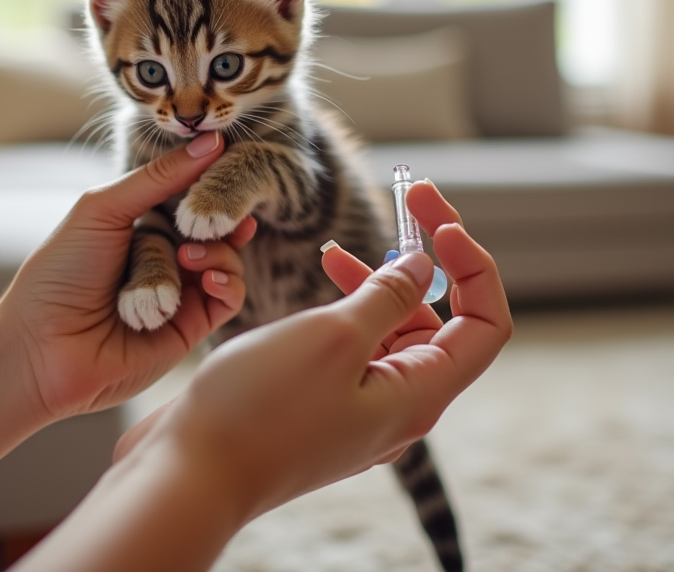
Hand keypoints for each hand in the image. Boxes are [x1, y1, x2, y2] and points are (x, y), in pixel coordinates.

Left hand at [0, 132, 255, 422]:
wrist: (41, 349)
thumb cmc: (60, 273)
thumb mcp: (104, 209)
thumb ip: (158, 177)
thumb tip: (211, 141)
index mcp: (140, 222)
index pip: (190, 192)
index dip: (212, 179)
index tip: (233, 162)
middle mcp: (164, 254)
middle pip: (215, 224)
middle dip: (220, 216)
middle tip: (223, 212)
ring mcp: (181, 290)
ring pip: (227, 259)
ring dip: (216, 253)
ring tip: (188, 259)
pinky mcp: (191, 326)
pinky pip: (229, 298)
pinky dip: (228, 283)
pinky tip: (209, 279)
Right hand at [115, 180, 511, 521]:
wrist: (188, 474)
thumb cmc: (260, 410)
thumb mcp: (335, 337)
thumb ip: (388, 297)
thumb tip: (424, 267)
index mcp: (419, 394)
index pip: (486, 325)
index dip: (475, 267)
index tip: (440, 223)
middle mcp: (398, 405)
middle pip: (442, 322)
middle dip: (428, 259)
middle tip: (409, 200)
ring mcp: (358, 408)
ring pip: (391, 332)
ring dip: (379, 283)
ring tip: (337, 251)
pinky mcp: (319, 405)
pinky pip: (352, 349)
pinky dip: (345, 310)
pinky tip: (319, 285)